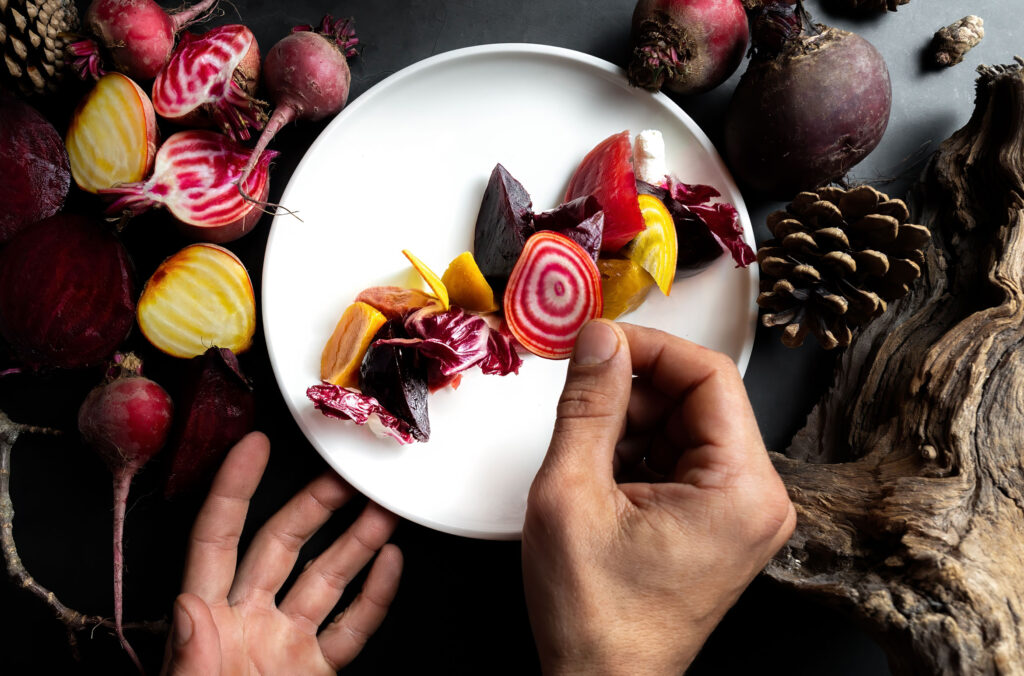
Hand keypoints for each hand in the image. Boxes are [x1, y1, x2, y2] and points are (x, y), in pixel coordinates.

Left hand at [161, 432, 402, 674]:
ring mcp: (285, 644)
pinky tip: (390, 563)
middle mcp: (248, 623)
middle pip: (282, 545)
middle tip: (343, 474)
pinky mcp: (315, 669)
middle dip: (315, 504)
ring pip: (326, 579)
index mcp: (208, 622)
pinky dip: (375, 596)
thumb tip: (187, 607)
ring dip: (357, 542)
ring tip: (382, 509)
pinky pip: (350, 627)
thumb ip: (189, 658)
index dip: (234, 490)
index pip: (217, 541)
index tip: (253, 447)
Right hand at [522, 321, 795, 675]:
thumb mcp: (571, 495)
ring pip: (682, 425)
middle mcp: (755, 500)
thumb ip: (587, 406)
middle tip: (580, 390)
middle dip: (632, 390)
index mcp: (741, 491)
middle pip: (697, 399)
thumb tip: (599, 342)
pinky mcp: (715, 521)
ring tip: (584, 454)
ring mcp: (737, 512)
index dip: (649, 347)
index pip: (709, 375)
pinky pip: (677, 457)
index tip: (602, 340)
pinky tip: (600, 476)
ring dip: (628, 422)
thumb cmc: (597, 620)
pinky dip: (633, 451)